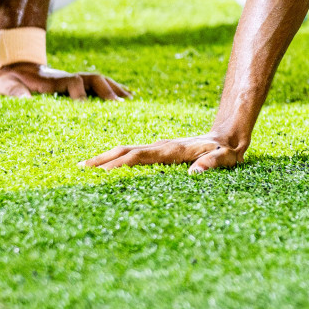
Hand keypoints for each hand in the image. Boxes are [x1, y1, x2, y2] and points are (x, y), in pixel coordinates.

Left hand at [0, 63, 131, 100]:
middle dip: (108, 91)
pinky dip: (115, 90)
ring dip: (116, 89)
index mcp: (54, 80)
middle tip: (119, 106)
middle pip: (95, 79)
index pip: (74, 82)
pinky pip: (100, 86)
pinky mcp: (79, 85)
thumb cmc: (11, 81)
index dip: (81, 94)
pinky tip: (128, 98)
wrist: (16, 69)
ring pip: (101, 81)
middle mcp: (69, 78)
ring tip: (132, 101)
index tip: (86, 107)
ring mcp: (76, 80)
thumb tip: (25, 100)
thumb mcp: (7, 86)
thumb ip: (15, 92)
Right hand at [79, 135, 244, 174]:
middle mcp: (162, 145)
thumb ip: (213, 164)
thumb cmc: (228, 151)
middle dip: (104, 159)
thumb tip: (194, 173)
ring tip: (84, 167)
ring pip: (128, 151)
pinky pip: (134, 154)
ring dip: (106, 158)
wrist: (229, 135)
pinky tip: (107, 167)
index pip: (141, 156)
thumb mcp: (227, 159)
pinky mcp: (160, 150)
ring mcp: (160, 146)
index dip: (121, 164)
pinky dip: (117, 159)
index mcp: (173, 150)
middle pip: (127, 151)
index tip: (101, 173)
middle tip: (80, 169)